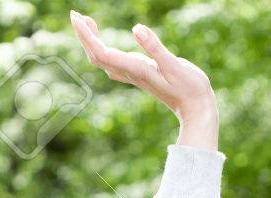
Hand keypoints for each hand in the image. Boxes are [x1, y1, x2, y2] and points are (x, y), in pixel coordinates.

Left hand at [69, 11, 217, 142]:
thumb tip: (136, 29)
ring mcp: (133, 75)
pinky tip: (103, 41)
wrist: (195, 108)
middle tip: (75, 15)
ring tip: (85, 22)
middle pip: (97, 56)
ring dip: (91, 41)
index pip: (102, 52)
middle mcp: (130, 73)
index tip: (77, 18)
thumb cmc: (189, 88)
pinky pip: (113, 62)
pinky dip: (102, 48)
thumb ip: (155, 48)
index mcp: (135, 69)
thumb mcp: (174, 65)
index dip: (87, 36)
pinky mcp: (139, 75)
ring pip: (103, 59)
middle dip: (84, 36)